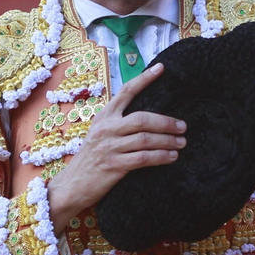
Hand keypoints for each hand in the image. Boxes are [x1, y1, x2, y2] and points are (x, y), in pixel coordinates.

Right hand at [46, 63, 185, 232]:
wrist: (71, 186)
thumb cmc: (89, 160)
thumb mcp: (99, 135)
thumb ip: (116, 124)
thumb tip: (145, 117)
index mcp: (103, 117)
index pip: (125, 92)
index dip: (144, 79)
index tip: (161, 68)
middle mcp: (106, 128)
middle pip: (142, 118)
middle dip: (166, 122)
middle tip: (183, 126)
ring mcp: (109, 147)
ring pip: (145, 139)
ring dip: (167, 141)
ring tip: (182, 142)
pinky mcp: (114, 165)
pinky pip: (143, 158)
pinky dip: (160, 157)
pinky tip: (171, 157)